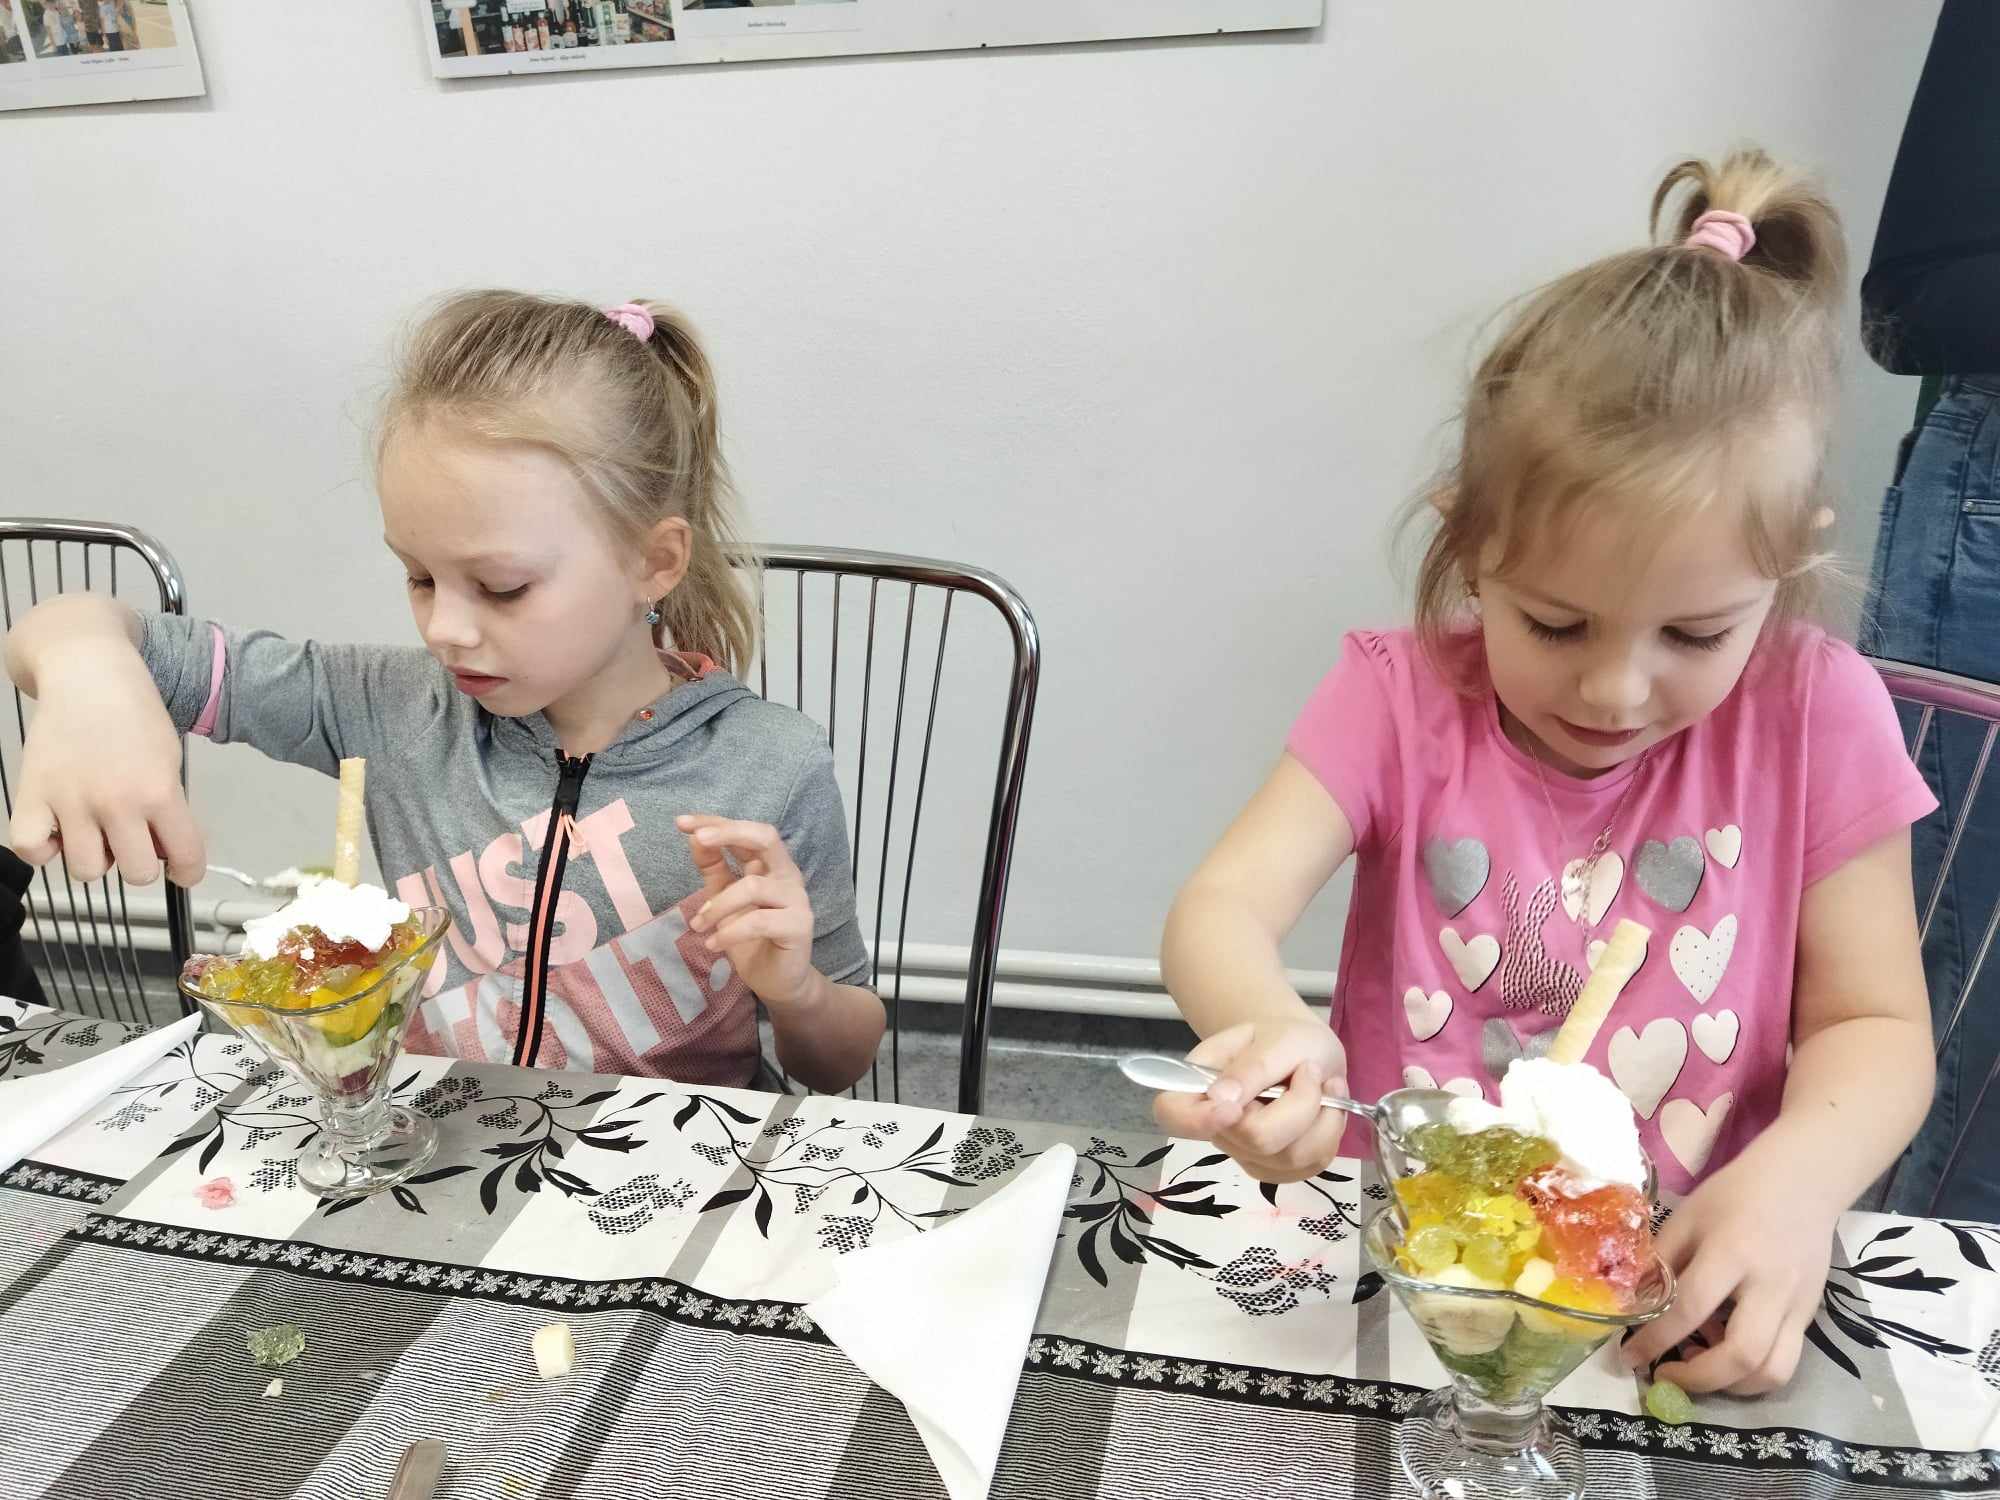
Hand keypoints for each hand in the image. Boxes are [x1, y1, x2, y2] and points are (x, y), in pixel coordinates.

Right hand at [9, 642, 203, 885]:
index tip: (182, 869)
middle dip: (141, 860)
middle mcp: (115, 802)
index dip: (188, 871)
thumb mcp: (169, 758)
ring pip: (87, 871)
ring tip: (96, 830)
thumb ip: (170, 805)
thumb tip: (166, 851)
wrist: (88, 673)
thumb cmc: (135, 714)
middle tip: (134, 837)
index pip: (185, 858)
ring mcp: (69, 801)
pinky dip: (44, 848)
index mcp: (159, 791)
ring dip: (96, 857)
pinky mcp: (30, 795)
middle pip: (137, 874)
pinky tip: (57, 828)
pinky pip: (31, 849)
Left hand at [679, 814, 817, 1009]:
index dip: (715, 822)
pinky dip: (730, 932)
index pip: (745, 832)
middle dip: (729, 833)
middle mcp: (787, 875)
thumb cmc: (750, 938)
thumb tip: (694, 837)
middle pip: (765, 838)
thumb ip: (714, 869)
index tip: (681, 823)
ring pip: (753, 886)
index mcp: (770, 865)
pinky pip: (758, 921)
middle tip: (698, 838)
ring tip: (698, 926)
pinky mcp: (799, 926)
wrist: (777, 981)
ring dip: (717, 906)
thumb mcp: (724, 899)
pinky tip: (713, 945)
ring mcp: (796, 899)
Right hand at [1152, 1018, 1348, 1182]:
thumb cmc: (1282, 1039)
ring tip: (1326, 1083)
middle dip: (1298, 1104)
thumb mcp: (1274, 1039)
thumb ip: (1251, 1068)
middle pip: (1254, 1140)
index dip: (1196, 1121)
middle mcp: (1217, 1128)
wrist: (1304, 1051)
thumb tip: (1221, 1100)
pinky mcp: (1279, 1169)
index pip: (1172, 1115)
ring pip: (1290, 1158)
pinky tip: (1330, 1105)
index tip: (1233, 1108)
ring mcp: (1247, 1154)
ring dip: (1323, 1118)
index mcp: (1199, 1087)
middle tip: (1311, 1070)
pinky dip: (1331, 1131)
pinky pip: (1311, 1166)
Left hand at [1620, 1138, 1838, 1394]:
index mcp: (1731, 1253)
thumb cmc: (1734, 1195)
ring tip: (1698, 1368)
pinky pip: (1786, 1361)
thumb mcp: (1687, 1217)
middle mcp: (1769, 1286)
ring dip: (1731, 1386)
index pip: (1690, 1308)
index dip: (1655, 1339)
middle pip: (1742, 1356)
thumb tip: (1632, 1305)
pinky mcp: (1811, 1317)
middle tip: (1666, 1376)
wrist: (1801, 1183)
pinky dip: (1752, 1372)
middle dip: (1698, 1380)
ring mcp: (1797, 1306)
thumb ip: (1661, 1261)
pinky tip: (1726, 1353)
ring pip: (1773, 1371)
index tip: (1630, 1357)